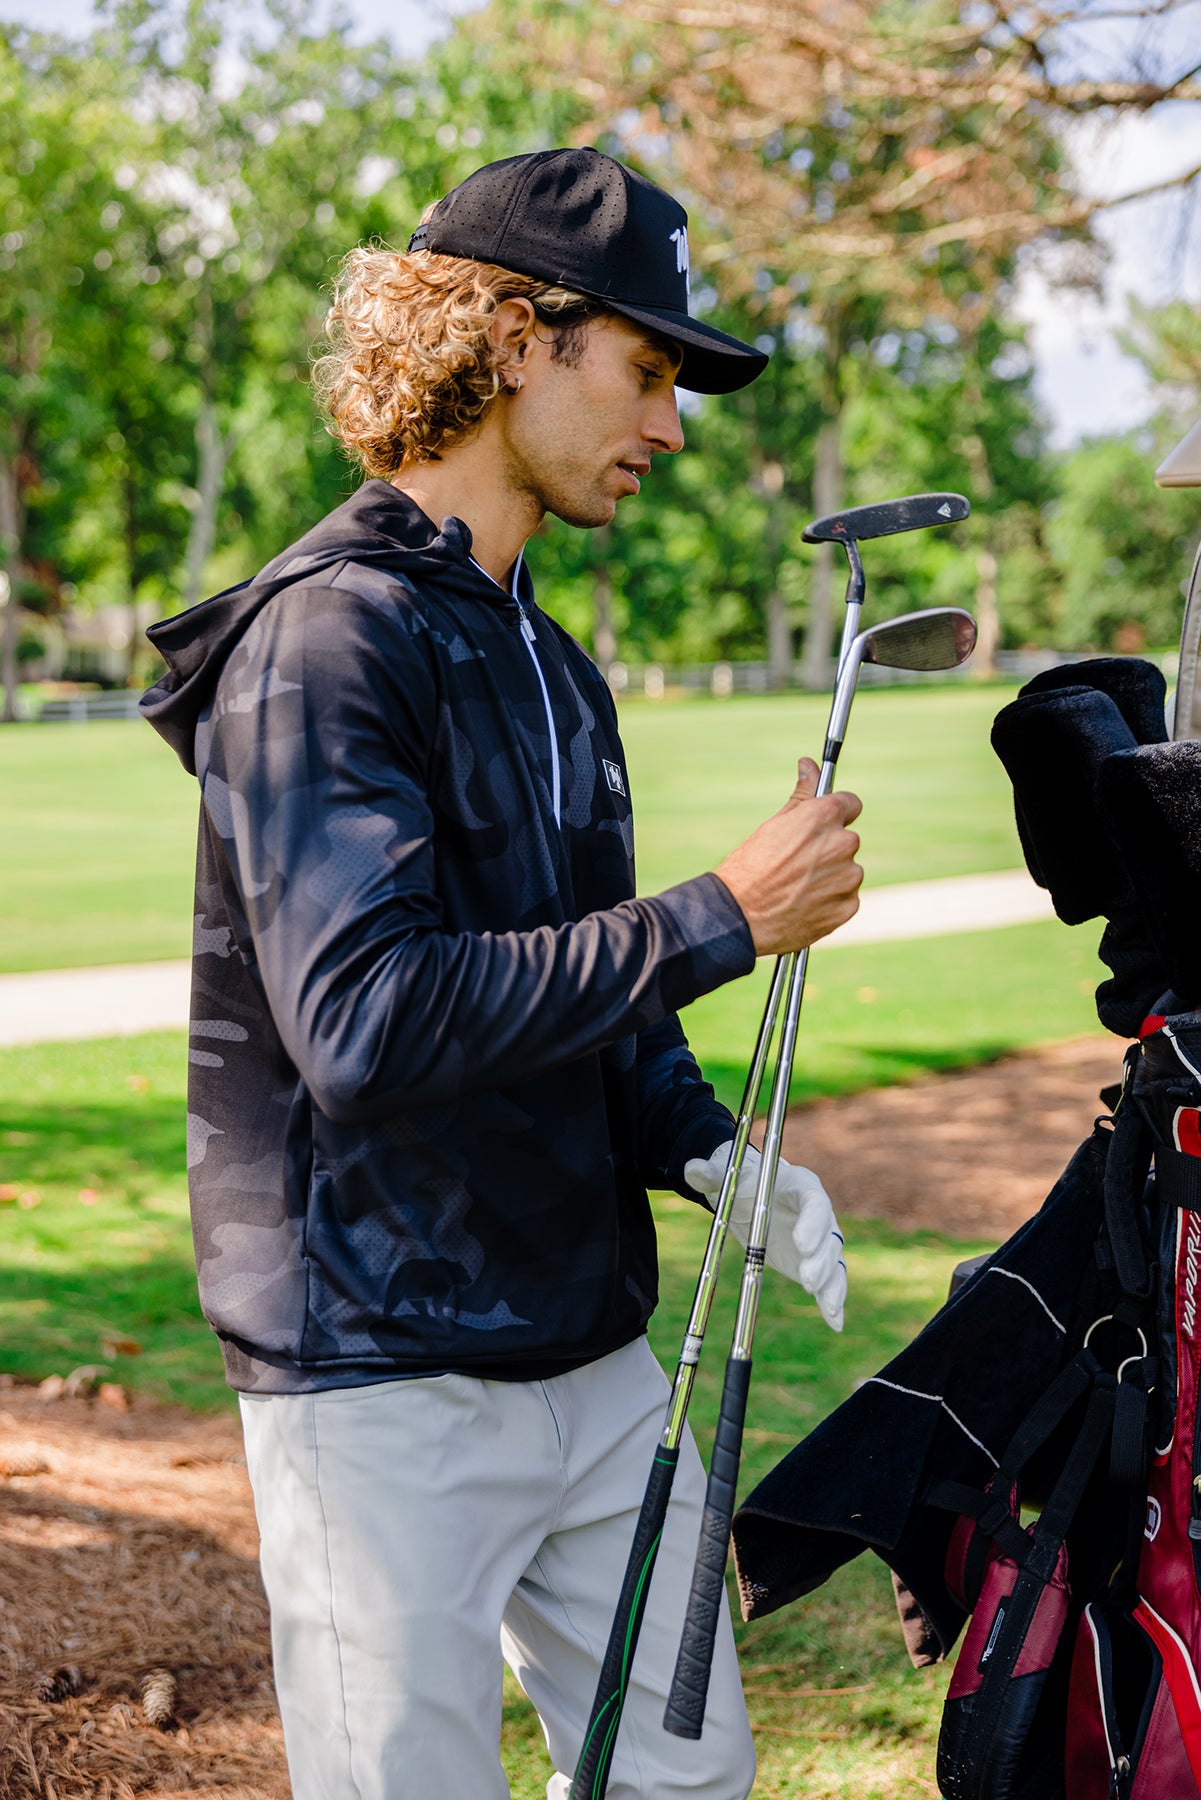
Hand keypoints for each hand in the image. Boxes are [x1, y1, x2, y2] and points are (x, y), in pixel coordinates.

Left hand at [685, 1139, 846, 1331]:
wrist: (750, 1197)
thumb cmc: (742, 1183)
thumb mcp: (725, 1177)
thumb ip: (710, 1174)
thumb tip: (692, 1168)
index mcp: (800, 1186)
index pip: (814, 1201)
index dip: (812, 1222)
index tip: (800, 1242)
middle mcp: (818, 1213)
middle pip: (829, 1235)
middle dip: (821, 1258)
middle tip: (806, 1280)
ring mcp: (820, 1240)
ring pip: (833, 1261)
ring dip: (831, 1282)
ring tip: (826, 1305)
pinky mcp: (815, 1263)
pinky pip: (830, 1282)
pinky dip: (834, 1302)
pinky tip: (835, 1323)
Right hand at [715, 759, 861, 956]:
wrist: (738, 916)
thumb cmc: (750, 867)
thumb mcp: (775, 825)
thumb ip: (802, 795)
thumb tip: (809, 764)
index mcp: (824, 817)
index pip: (851, 804)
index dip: (837, 813)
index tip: (824, 824)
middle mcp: (842, 844)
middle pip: (846, 840)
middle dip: (828, 849)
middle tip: (799, 864)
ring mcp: (847, 878)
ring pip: (847, 871)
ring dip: (831, 877)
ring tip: (798, 887)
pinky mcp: (847, 907)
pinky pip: (845, 899)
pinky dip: (830, 902)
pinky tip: (804, 904)